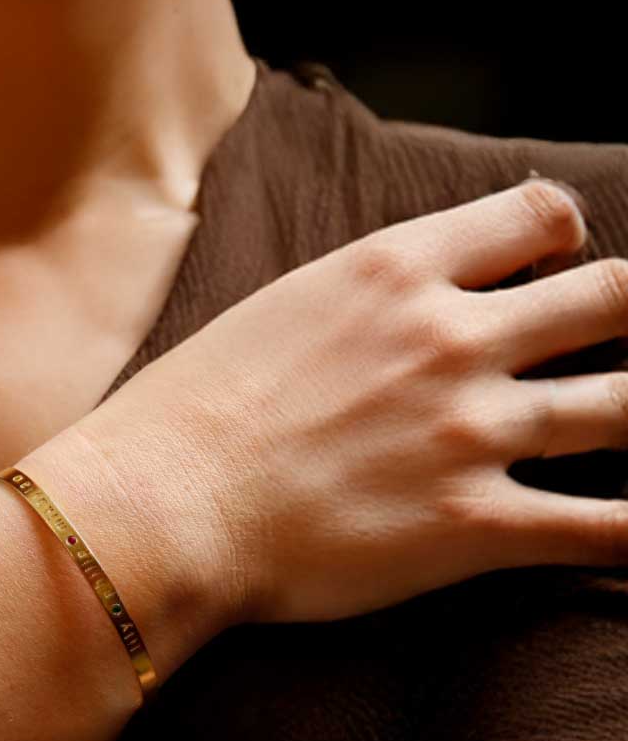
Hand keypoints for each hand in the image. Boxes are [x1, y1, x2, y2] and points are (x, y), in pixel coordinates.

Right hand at [74, 178, 627, 635]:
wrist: (160, 507)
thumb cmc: (192, 414)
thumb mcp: (282, 307)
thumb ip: (366, 294)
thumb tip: (403, 301)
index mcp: (399, 270)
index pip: (541, 213)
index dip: (564, 241)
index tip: (553, 272)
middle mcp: (453, 338)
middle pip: (612, 297)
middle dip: (627, 316)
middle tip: (616, 343)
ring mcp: (471, 432)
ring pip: (627, 407)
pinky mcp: (474, 525)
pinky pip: (603, 527)